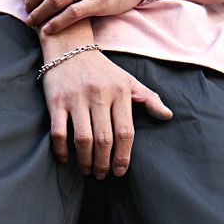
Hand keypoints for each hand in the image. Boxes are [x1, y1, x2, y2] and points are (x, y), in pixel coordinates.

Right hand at [41, 47, 172, 178]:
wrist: (69, 48)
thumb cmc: (102, 71)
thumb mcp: (128, 81)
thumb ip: (149, 98)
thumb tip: (168, 116)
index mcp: (119, 92)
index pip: (125, 131)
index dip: (123, 156)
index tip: (120, 172)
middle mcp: (99, 95)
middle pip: (104, 139)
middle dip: (104, 163)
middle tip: (103, 175)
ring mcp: (76, 98)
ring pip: (83, 139)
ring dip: (86, 160)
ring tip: (88, 171)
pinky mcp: (56, 101)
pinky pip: (58, 131)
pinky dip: (61, 149)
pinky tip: (65, 160)